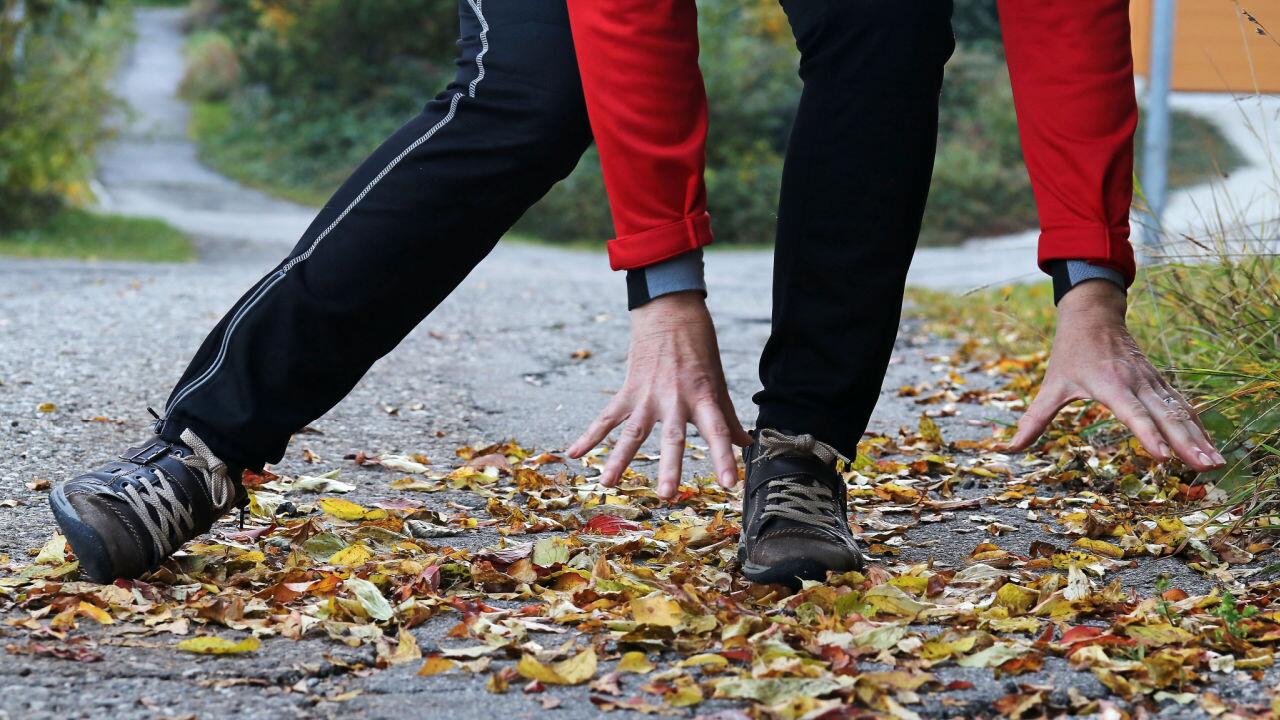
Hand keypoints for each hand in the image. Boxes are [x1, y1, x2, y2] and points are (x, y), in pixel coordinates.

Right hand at [567, 291, 751, 497]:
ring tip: (608, 483)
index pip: (717, 431)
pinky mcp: (628, 390)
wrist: (669, 311)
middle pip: (672, 437)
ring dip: (619, 458)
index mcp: (702, 396)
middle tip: (667, 494)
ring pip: (632, 432)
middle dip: (670, 466)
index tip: (730, 483)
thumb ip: (728, 417)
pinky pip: (606, 417)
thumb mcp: (717, 381)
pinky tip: (574, 453)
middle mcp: (674, 398)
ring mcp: (648, 395)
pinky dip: (589, 435)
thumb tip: (747, 443)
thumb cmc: (699, 347)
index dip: (724, 457)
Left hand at [1005, 280, 1224, 470]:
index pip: (1132, 413)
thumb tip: (1008, 449)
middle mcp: (1136, 383)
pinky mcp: (1160, 382)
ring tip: (1215, 465)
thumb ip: (1033, 420)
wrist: (1094, 314)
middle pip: (1165, 416)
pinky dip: (1197, 426)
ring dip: (1199, 438)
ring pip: (1180, 412)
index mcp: (1109, 384)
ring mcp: (1152, 381)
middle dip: (1186, 444)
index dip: (1148, 435)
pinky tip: (1210, 446)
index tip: (1163, 457)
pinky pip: (1182, 406)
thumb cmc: (1070, 353)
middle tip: (1203, 469)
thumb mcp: (1051, 385)